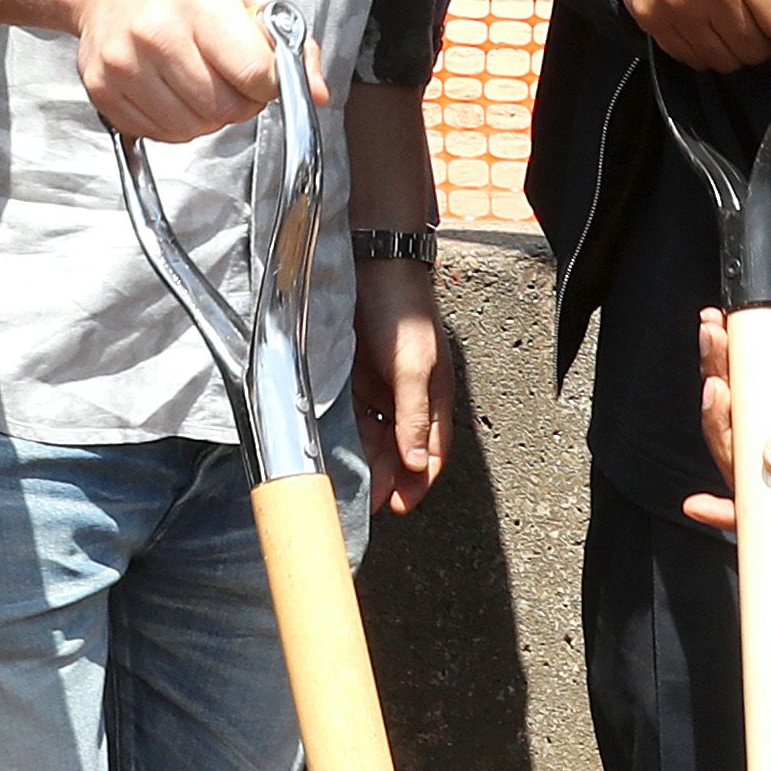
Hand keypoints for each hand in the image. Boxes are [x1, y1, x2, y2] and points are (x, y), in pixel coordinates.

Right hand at [72, 0, 284, 142]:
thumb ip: (291, 42)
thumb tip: (316, 92)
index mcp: (199, 3)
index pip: (256, 73)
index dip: (270, 83)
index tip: (264, 73)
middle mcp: (156, 34)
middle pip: (224, 108)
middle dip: (240, 101)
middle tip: (230, 76)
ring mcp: (124, 65)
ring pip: (192, 128)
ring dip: (208, 116)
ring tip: (200, 80)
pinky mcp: (102, 90)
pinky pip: (159, 133)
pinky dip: (176, 122)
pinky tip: (173, 90)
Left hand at [357, 261, 462, 513]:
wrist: (371, 265)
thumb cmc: (402, 310)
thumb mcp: (414, 365)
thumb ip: (414, 414)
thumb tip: (416, 461)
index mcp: (434, 396)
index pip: (431, 450)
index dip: (418, 480)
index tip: (400, 505)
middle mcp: (408, 397)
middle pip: (400, 449)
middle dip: (387, 478)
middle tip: (370, 504)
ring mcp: (380, 389)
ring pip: (374, 438)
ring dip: (367, 463)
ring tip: (352, 489)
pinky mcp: (353, 380)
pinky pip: (351, 418)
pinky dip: (347, 439)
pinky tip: (336, 456)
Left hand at [686, 281, 770, 524]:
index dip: (738, 510)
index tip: (698, 506)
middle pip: (747, 457)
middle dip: (720, 422)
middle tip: (715, 384)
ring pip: (743, 418)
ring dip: (719, 379)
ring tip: (713, 337)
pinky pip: (750, 388)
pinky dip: (730, 361)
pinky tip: (720, 330)